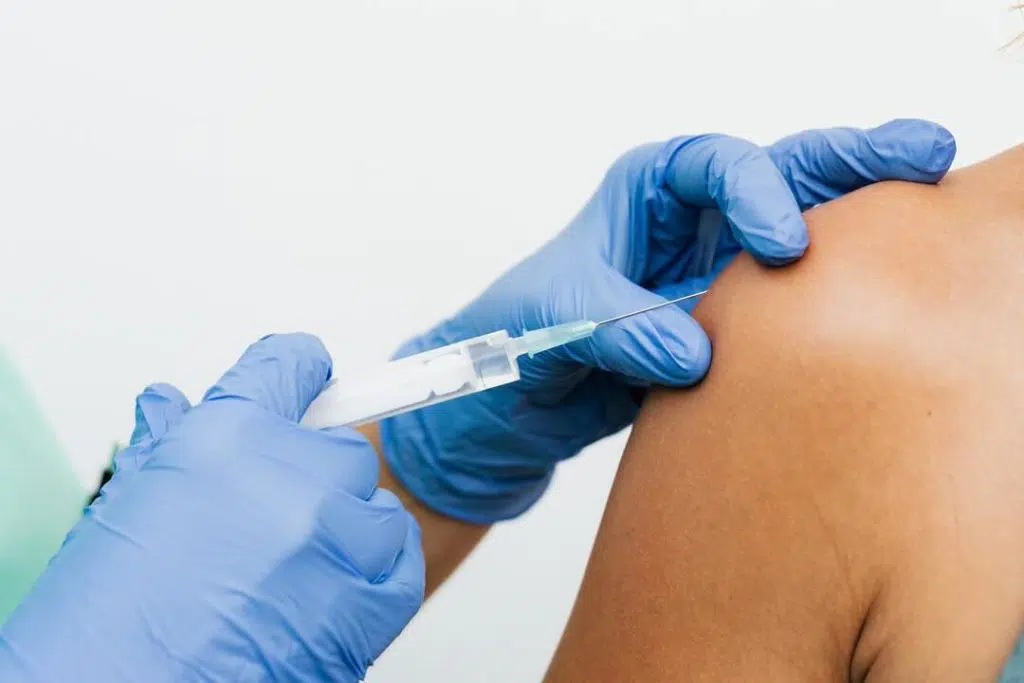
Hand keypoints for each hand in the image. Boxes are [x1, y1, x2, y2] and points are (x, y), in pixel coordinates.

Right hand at [0, 334, 423, 682]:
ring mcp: (339, 539)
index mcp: (227, 440)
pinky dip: (379, 567)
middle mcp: (295, 478)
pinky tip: (335, 586)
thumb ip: (166, 447)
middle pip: (340, 447)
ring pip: (376, 504)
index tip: (308, 377)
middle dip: (310, 476)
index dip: (295, 372)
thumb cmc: (108, 626)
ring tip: (291, 571)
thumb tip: (171, 403)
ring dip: (346, 528)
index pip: (290, 367)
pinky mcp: (373, 602)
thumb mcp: (122, 515)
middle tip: (267, 522)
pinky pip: (402, 558)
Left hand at [380, 119, 956, 522]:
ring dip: (859, 218)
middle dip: (845, 162)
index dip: (756, 192)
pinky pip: (790, 309)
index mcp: (642, 195)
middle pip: (778, 178)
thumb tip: (695, 353)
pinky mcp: (729, 330)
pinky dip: (837, 298)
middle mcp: (689, 227)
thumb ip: (617, 330)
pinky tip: (887, 294)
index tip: (781, 247)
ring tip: (930, 197)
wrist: (503, 414)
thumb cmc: (506, 345)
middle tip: (917, 154)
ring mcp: (716, 277)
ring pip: (801, 235)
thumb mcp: (549, 325)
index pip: (712, 167)